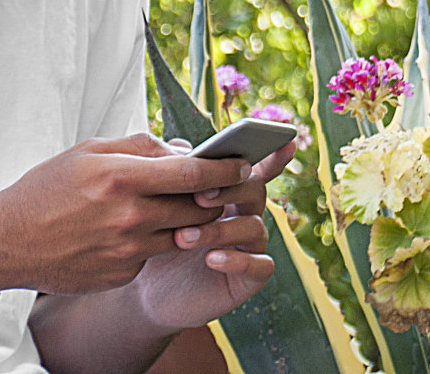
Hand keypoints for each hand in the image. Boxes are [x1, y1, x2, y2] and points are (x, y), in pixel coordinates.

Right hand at [0, 133, 251, 295]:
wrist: (7, 242)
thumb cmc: (46, 188)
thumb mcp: (88, 151)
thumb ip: (139, 146)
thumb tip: (182, 150)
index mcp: (121, 177)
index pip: (193, 173)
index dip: (225, 169)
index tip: (242, 163)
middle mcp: (129, 216)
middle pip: (197, 207)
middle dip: (215, 196)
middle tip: (222, 186)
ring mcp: (127, 250)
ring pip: (183, 234)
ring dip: (189, 221)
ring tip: (180, 206)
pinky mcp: (123, 274)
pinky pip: (156, 253)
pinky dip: (157, 240)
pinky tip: (137, 230)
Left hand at [126, 137, 297, 330]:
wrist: (145, 288)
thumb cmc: (154, 237)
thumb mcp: (158, 202)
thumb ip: (173, 173)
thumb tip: (183, 149)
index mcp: (228, 190)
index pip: (253, 167)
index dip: (272, 154)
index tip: (284, 141)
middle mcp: (245, 214)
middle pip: (254, 189)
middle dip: (229, 189)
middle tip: (198, 197)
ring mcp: (250, 246)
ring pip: (254, 226)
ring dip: (220, 228)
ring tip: (184, 236)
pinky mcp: (249, 278)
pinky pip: (260, 266)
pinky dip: (237, 260)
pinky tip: (211, 259)